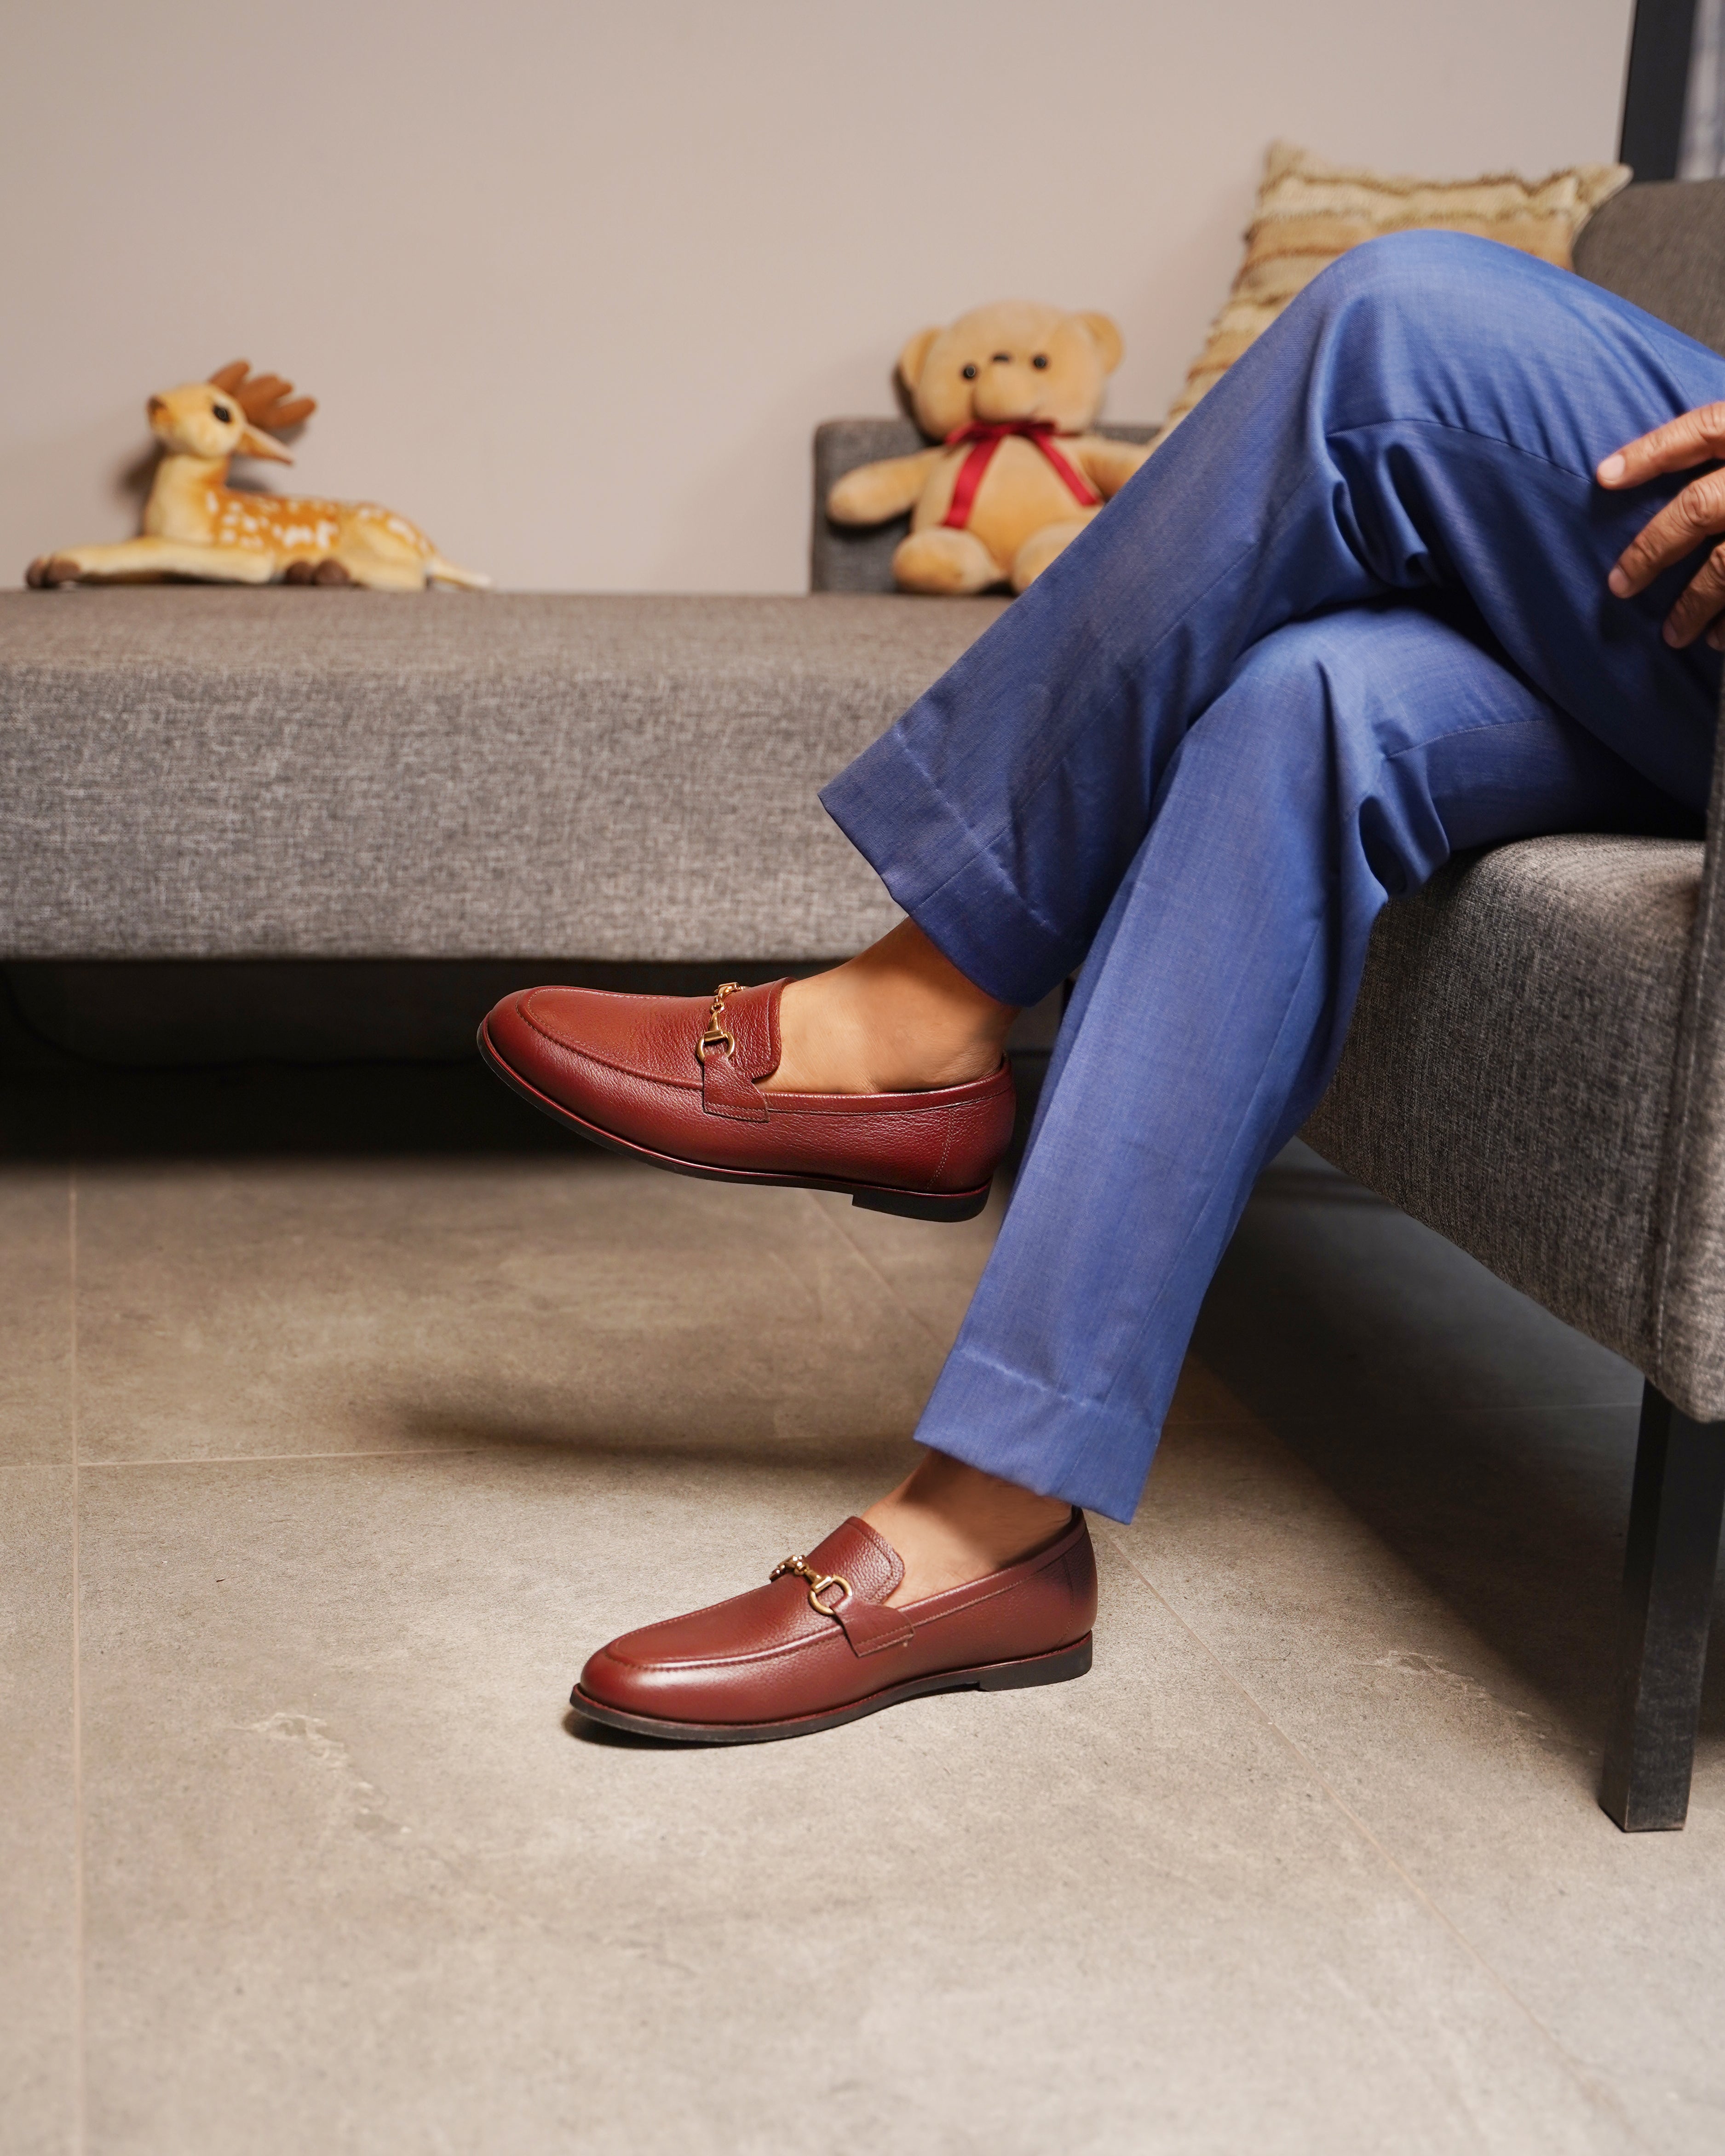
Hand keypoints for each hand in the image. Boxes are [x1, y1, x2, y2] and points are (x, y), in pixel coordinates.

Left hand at [1598, 403, 1724, 648]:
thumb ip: (1724, 443)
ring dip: (1695, 604)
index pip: (1701, 431)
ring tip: (1671, 635)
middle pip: (1699, 509)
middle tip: (1619, 586)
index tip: (1602, 477)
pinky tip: (1718, 640)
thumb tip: (1645, 471)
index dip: (1651, 453)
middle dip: (1653, 550)